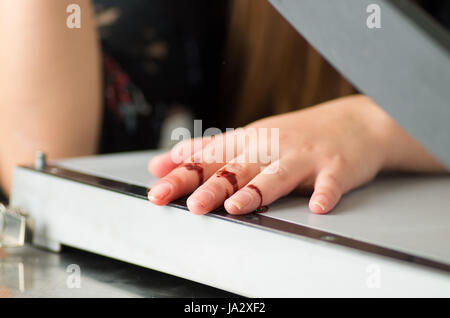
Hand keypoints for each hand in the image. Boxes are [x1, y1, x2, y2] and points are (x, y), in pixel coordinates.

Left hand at [148, 95, 445, 213]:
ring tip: (236, 207)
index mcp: (249, 141)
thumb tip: (164, 162)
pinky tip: (317, 206)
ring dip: (255, 191)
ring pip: (275, 175)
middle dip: (211, 187)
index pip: (210, 158)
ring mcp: (303, 156)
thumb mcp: (250, 137)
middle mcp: (271, 147)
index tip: (158, 189)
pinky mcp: (335, 167)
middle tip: (191, 206)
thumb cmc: (296, 135)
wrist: (354, 122)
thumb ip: (208, 151)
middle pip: (236, 168)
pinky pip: (329, 183)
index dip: (181, 174)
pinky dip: (324, 193)